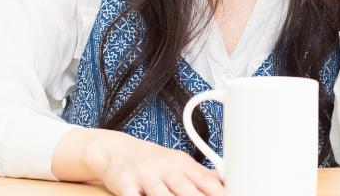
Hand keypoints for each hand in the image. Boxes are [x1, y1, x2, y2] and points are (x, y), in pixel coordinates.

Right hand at [52, 128, 227, 195]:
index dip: (220, 193)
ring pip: (162, 195)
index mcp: (182, 163)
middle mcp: (165, 168)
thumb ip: (200, 175)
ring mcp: (145, 176)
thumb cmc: (151, 160)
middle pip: (186, 190)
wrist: (113, 149)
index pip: (206, 181)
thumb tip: (226, 184)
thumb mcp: (178, 162)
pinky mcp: (124, 184)